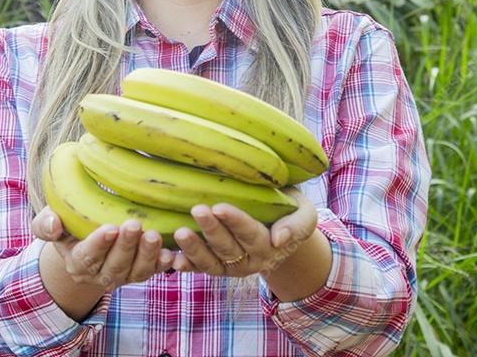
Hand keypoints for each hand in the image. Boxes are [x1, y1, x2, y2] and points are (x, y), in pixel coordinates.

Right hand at [32, 208, 174, 290]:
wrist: (85, 239)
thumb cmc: (68, 224)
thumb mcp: (50, 222)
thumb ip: (45, 224)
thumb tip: (53, 224)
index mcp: (77, 263)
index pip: (87, 257)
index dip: (99, 244)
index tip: (110, 228)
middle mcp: (100, 274)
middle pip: (114, 266)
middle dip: (126, 247)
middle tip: (134, 225)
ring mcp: (123, 275)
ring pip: (136, 272)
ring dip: (146, 255)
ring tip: (153, 236)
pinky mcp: (142, 271)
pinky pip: (154, 272)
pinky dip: (162, 264)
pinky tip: (170, 253)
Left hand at [169, 187, 318, 276]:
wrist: (282, 230)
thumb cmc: (291, 212)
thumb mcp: (305, 215)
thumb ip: (296, 226)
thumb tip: (278, 239)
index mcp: (269, 246)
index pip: (250, 233)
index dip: (234, 221)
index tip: (219, 207)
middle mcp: (249, 260)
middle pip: (227, 247)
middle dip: (211, 230)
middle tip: (196, 210)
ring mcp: (231, 267)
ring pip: (211, 262)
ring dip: (194, 249)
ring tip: (180, 233)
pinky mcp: (217, 267)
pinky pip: (200, 269)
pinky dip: (186, 266)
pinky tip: (172, 259)